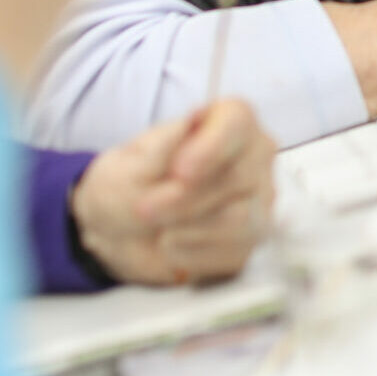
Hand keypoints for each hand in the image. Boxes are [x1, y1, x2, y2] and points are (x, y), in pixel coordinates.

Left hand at [71, 99, 276, 286]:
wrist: (119, 231)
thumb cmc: (129, 183)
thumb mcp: (129, 163)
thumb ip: (162, 147)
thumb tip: (193, 122)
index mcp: (225, 121)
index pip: (238, 122)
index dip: (212, 147)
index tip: (179, 172)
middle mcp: (252, 157)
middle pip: (239, 177)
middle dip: (185, 199)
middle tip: (144, 210)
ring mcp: (257, 201)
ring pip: (241, 219)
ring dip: (187, 228)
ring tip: (156, 228)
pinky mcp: (249, 241)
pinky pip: (234, 252)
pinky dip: (192, 254)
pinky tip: (171, 245)